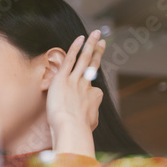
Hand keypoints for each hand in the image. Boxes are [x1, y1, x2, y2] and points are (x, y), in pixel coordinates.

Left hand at [46, 29, 104, 156]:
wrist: (71, 129)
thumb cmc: (77, 133)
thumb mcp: (86, 129)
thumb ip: (88, 122)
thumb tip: (88, 125)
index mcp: (94, 98)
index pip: (92, 88)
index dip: (88, 93)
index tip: (85, 103)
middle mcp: (87, 86)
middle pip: (94, 66)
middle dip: (98, 52)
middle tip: (102, 41)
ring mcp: (76, 81)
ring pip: (85, 59)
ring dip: (91, 45)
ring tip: (95, 33)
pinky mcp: (64, 79)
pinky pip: (70, 60)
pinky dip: (75, 48)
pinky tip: (80, 38)